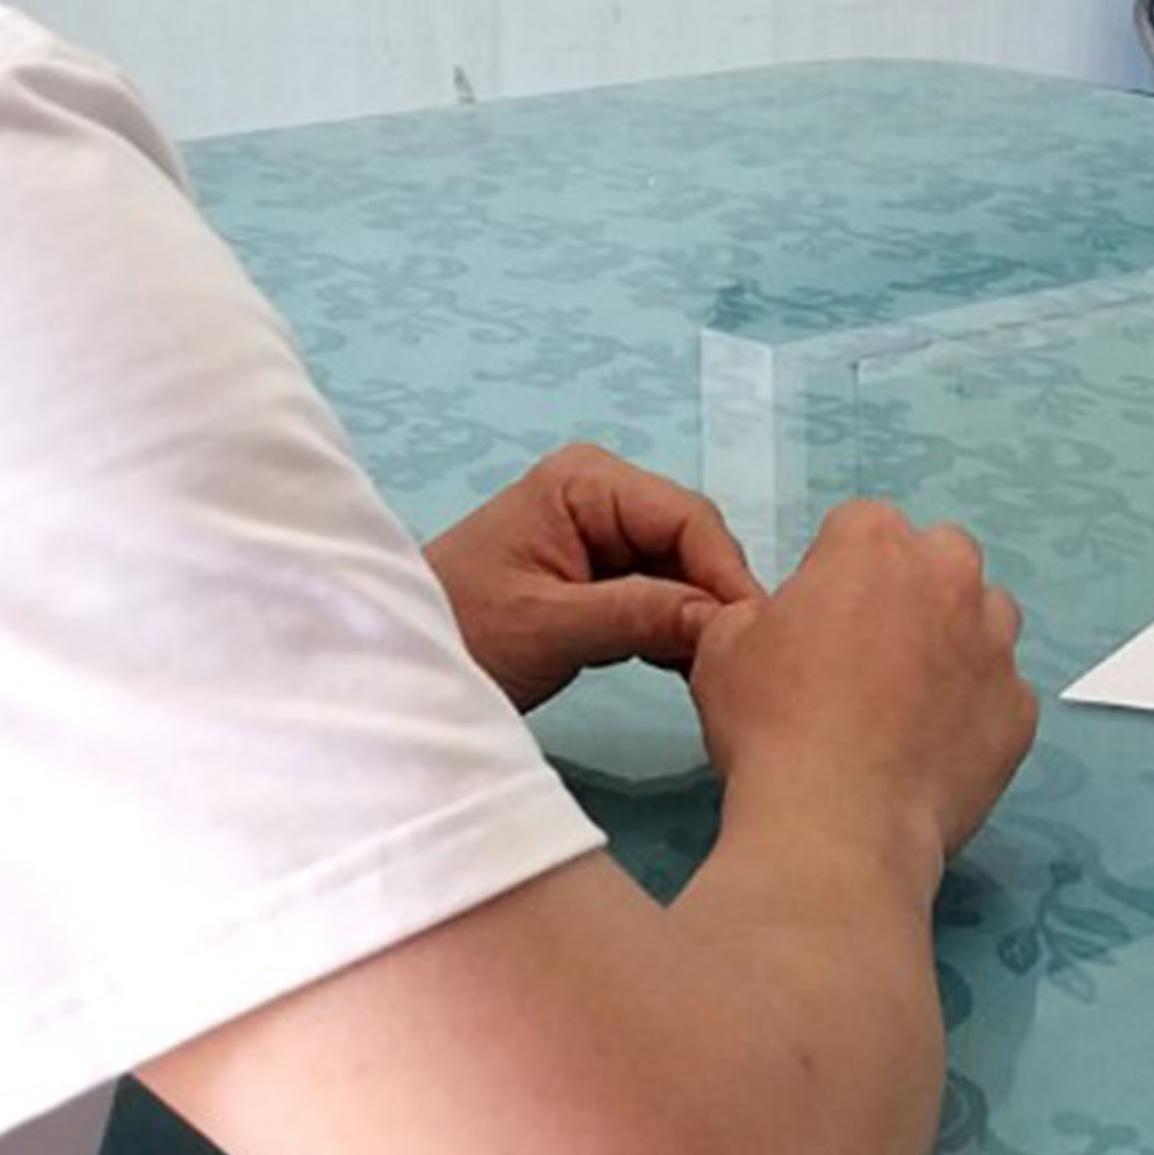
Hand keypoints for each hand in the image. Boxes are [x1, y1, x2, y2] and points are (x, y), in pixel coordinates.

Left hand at [426, 442, 762, 710]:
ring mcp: (602, 534)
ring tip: (718, 672)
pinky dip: (676, 630)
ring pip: (683, 573)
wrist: (400, 668)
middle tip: (740, 663)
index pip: (686, 518)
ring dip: (698, 619)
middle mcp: (601, 494)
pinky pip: (661, 595)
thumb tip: (723, 620)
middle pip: (692, 542)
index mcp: (586, 482)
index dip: (725, 575)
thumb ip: (640, 615)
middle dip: (714, 597)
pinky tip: (688, 669)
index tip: (752, 635)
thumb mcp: (551, 627)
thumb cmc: (460, 634)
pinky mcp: (601, 575)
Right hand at [687, 499, 1032, 866]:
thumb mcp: (722, 647)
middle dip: (910, 591)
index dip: (835, 573)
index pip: (860, 529)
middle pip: (938, 559)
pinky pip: (1001, 695)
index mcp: (873, 543)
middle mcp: (948, 577)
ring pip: (985, 619)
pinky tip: (932, 749)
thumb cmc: (773, 728)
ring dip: (955, 642)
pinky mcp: (1020, 708)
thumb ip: (755, 612)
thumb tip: (771, 621)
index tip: (819, 620)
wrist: (836, 826)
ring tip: (907, 701)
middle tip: (868, 654)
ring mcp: (995, 644)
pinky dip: (975, 712)